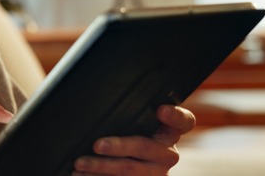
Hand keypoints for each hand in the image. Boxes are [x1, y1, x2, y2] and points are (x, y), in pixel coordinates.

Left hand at [72, 105, 196, 175]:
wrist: (132, 163)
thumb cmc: (126, 131)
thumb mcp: (132, 121)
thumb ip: (127, 111)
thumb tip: (96, 96)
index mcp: (169, 132)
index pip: (183, 121)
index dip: (175, 116)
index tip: (160, 110)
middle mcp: (166, 153)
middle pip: (145, 147)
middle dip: (119, 146)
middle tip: (97, 144)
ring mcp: (155, 173)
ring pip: (129, 170)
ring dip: (101, 167)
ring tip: (80, 163)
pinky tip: (80, 175)